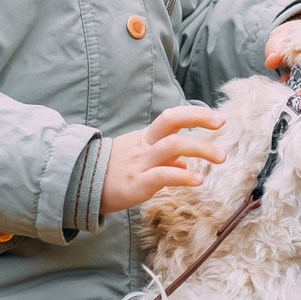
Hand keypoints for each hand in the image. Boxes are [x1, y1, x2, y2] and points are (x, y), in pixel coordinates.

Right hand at [101, 105, 225, 214]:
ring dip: (200, 149)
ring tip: (220, 157)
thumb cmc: (112, 172)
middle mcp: (144, 146)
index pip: (171, 117)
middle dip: (199, 119)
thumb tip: (185, 163)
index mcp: (145, 138)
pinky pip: (161, 176)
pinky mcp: (136, 184)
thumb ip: (164, 158)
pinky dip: (182, 177)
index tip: (218, 118)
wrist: (78, 186)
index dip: (195, 114)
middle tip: (222, 124)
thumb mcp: (138, 158)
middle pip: (171, 121)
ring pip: (172, 146)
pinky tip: (197, 181)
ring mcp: (140, 163)